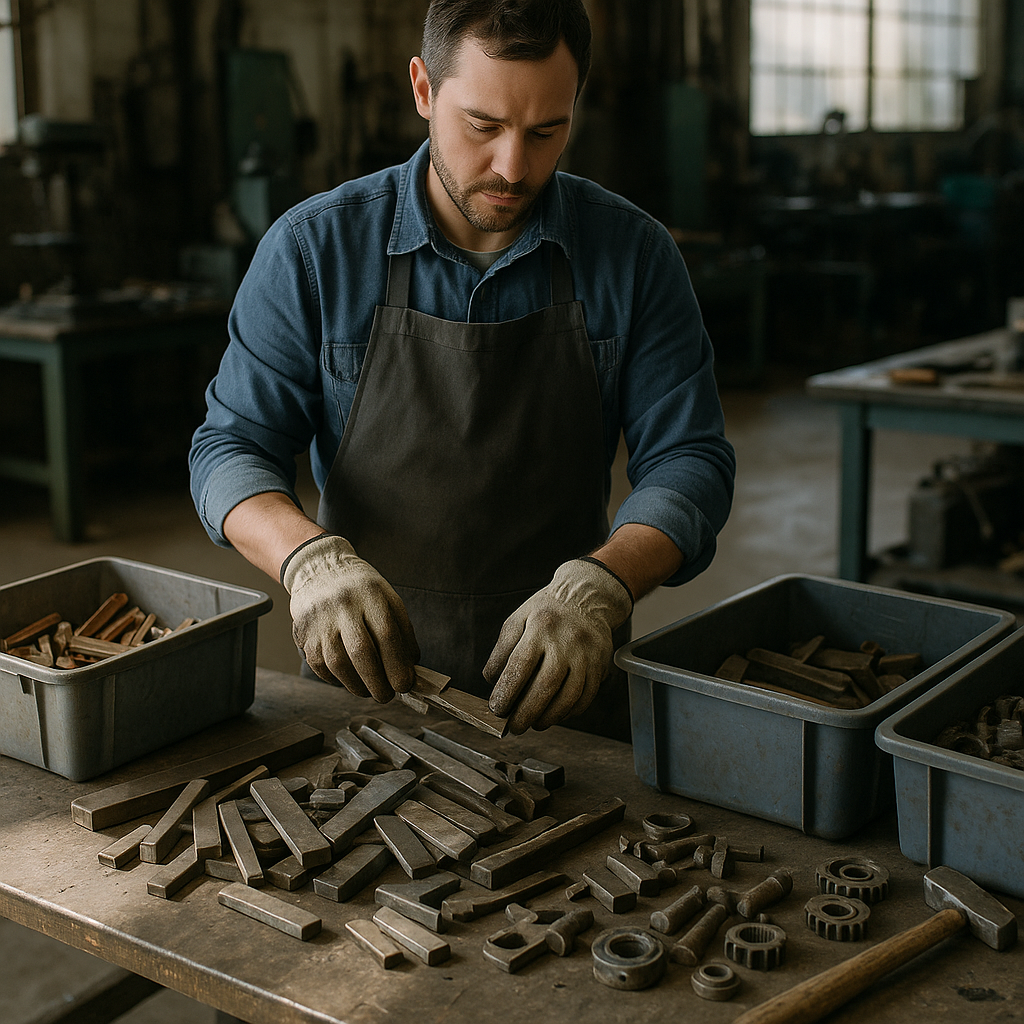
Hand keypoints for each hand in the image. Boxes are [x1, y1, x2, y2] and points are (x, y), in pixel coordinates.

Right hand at [281, 534, 418, 699]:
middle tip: (387, 695)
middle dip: (377, 682)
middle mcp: (343, 606)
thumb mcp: (388, 599)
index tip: (405, 685)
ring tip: (370, 691)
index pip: (387, 635)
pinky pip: (321, 667)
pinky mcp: (303, 634)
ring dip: (357, 686)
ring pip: (338, 664)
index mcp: (370, 595)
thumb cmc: (361, 589)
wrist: (319, 569)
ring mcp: (320, 620)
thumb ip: (403, 632)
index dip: (397, 665)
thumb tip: (410, 668)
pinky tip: (350, 680)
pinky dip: (338, 680)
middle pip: (361, 652)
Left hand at [483, 558, 632, 733]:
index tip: (497, 708)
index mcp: (541, 626)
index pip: (520, 665)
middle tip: (514, 726)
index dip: (507, 691)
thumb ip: (502, 649)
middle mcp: (566, 641)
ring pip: (570, 695)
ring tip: (534, 724)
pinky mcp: (600, 665)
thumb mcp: (518, 619)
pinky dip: (570, 711)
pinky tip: (556, 715)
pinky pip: (587, 696)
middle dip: (527, 711)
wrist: (587, 597)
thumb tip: (492, 681)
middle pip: (546, 685)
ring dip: (550, 716)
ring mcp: (587, 654)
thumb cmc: (547, 611)